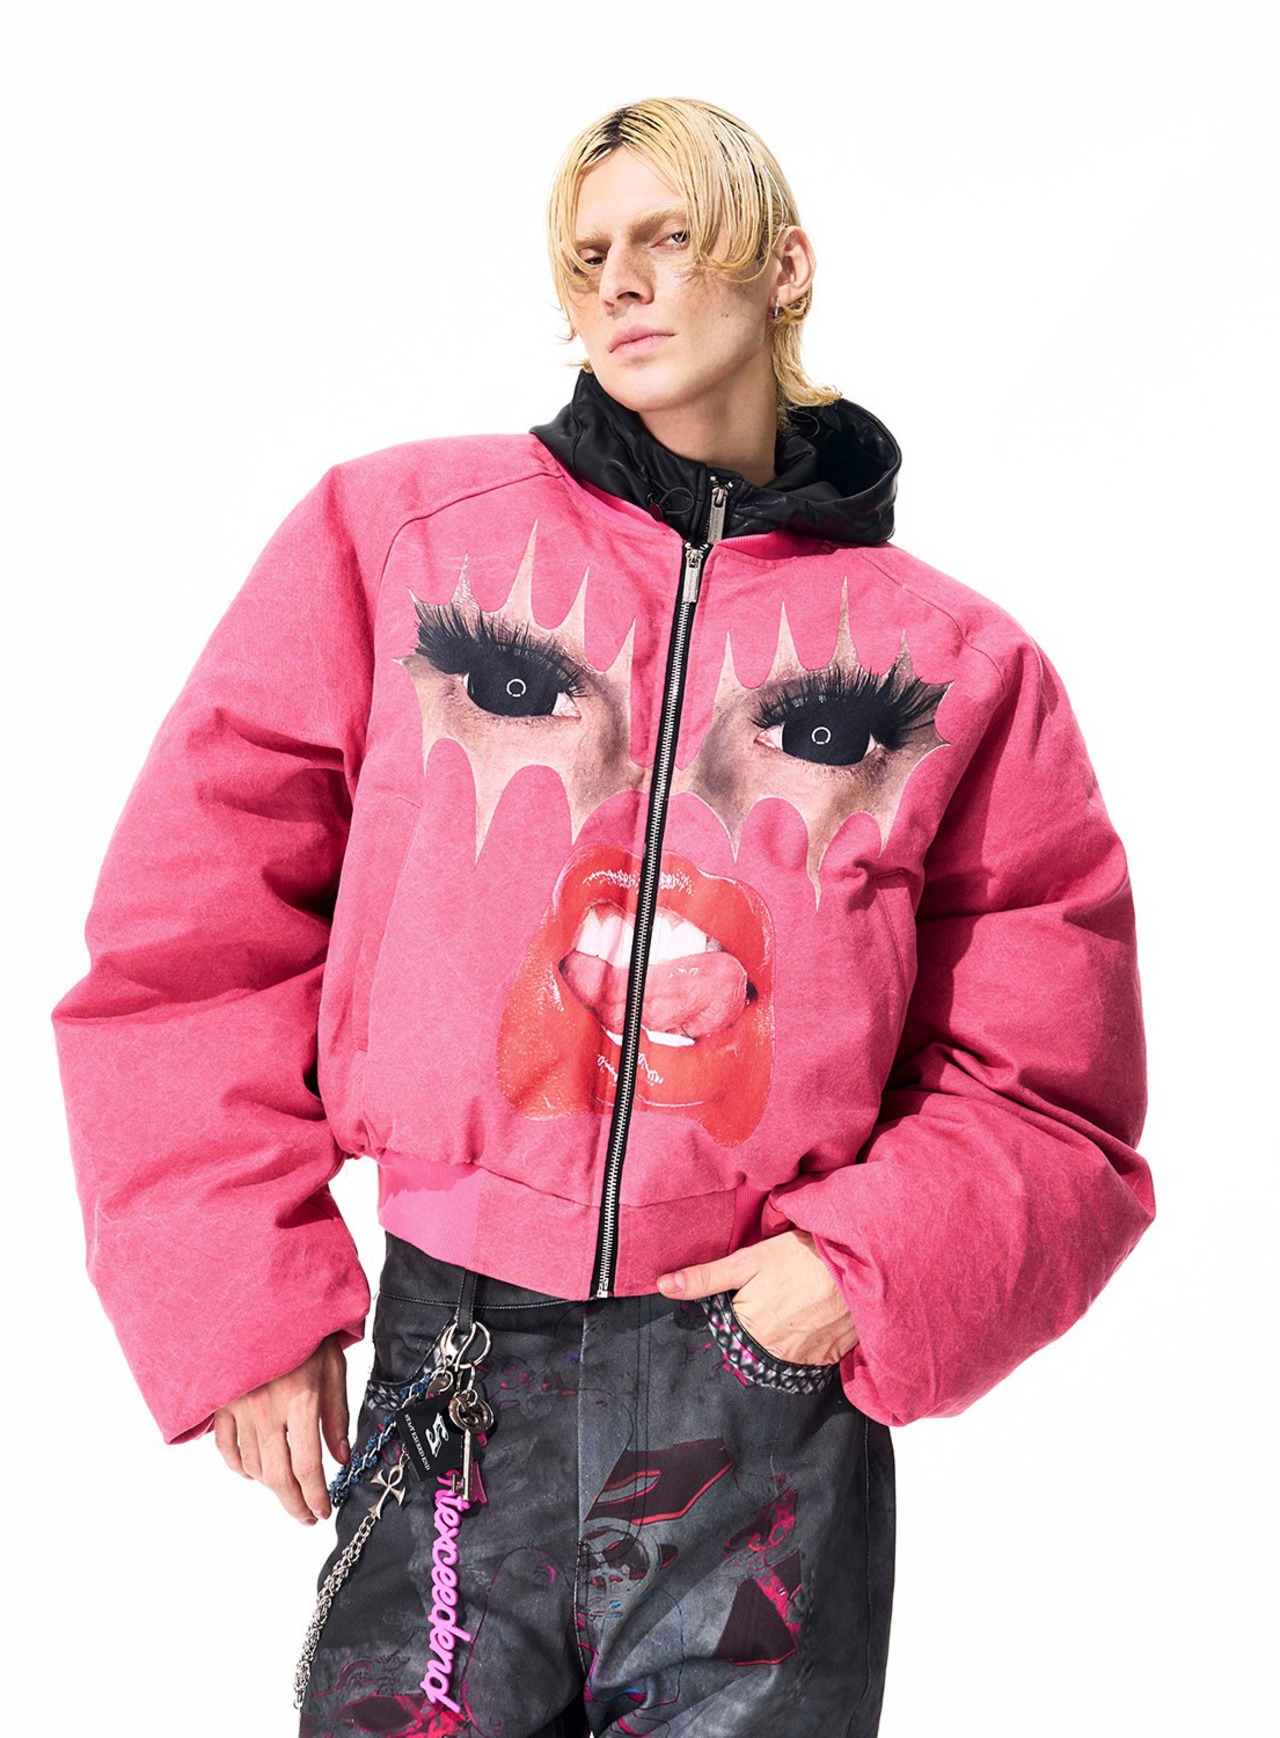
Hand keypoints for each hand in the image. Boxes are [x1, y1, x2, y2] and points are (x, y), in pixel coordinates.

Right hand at [213, 1333, 350, 1524]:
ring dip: (271, 1487)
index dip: (315, 1495)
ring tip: (288, 1493)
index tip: (323, 1511)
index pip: (307, 1465)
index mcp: (301, 1398)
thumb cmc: (305, 1331)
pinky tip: (253, 1473)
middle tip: (306, 1517)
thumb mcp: (333, 1366)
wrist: (263, 1299)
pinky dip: (239, 1467)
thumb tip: (342, 1458)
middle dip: (294, 1504)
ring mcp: (240, 1407)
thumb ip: (336, 1415)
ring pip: (253, 1465)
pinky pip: (226, 1447)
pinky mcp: (222, 1402)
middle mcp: (268, 1408)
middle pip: (278, 1475)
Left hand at [657, 1229, 858, 1366]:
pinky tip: (814, 1312)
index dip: (737, 1307)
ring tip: (798, 1299)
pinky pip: (809, 1353)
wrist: (860, 1266)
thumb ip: (705, 1278)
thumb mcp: (748, 1261)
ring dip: (785, 1330)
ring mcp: (805, 1361)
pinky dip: (809, 1336)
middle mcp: (774, 1356)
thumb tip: (662, 1286)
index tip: (753, 1290)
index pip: (728, 1330)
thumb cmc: (801, 1258)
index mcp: (748, 1334)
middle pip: (755, 1342)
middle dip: (761, 1319)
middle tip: (780, 1291)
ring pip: (781, 1349)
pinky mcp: (830, 1358)